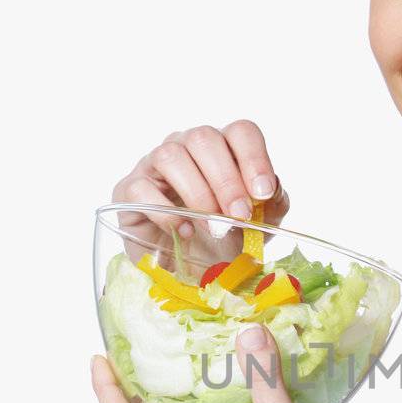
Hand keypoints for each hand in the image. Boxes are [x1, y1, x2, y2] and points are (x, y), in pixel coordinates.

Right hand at [109, 120, 292, 270]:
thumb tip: (272, 189)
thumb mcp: (259, 224)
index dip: (254, 158)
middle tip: (239, 216)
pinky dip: (166, 212)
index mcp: (224, 148)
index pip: (240, 132)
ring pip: (171, 156)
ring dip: (197, 193)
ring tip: (214, 227)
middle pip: (203, 138)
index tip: (262, 194)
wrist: (192, 269)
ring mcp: (154, 165)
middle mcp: (187, 147)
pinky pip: (141, 188)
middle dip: (226, 179)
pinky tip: (185, 232)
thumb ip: (272, 204)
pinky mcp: (129, 189)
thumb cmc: (226, 238)